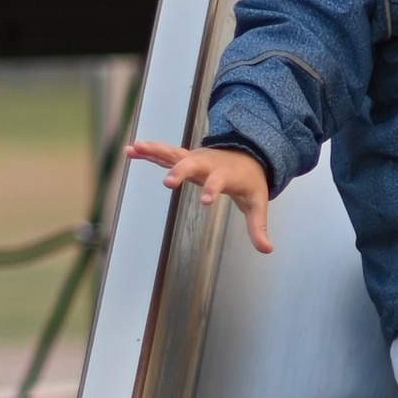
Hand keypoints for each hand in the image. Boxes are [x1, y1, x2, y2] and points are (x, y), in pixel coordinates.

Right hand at [126, 138, 274, 254]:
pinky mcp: (184, 157)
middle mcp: (209, 163)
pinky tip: (130, 150)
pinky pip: (164, 154)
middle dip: (181, 172)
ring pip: (174, 154)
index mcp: (227, 174)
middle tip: (167, 183)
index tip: (205, 201)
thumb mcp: (258, 203)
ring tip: (135, 148)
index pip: (219, 181)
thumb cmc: (250, 182)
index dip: (212, 189)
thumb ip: (258, 227)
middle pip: (193, 165)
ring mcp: (195, 158)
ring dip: (155, 151)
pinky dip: (148, 152)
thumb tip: (267, 250)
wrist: (248, 155)